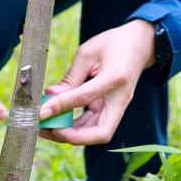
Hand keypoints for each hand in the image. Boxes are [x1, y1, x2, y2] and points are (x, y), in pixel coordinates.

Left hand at [37, 19, 155, 145]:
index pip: (84, 98)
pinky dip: (76, 128)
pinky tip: (58, 122)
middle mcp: (120, 98)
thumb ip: (70, 77)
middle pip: (100, 132)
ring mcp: (119, 107)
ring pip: (97, 133)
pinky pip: (95, 125)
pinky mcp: (113, 109)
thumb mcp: (88, 52)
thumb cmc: (114, 43)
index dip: (60, 107)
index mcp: (114, 78)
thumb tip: (49, 96)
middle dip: (71, 137)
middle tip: (46, 129)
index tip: (40, 113)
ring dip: (71, 135)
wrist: (140, 44)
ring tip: (46, 128)